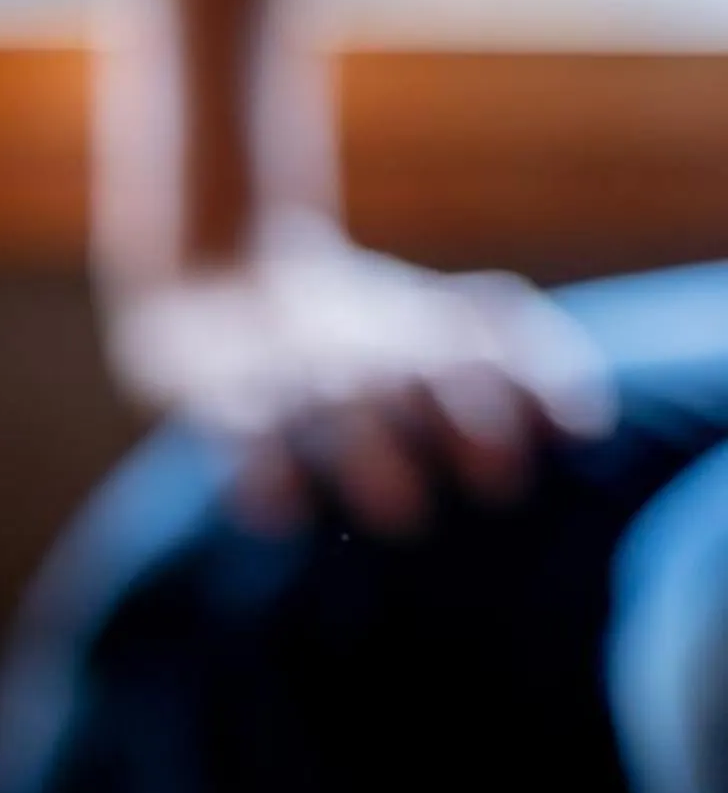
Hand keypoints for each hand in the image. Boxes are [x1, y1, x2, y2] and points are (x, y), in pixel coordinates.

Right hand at [106, 245, 614, 535]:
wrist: (207, 277)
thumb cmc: (348, 331)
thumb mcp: (423, 319)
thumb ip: (508, 354)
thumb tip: (584, 428)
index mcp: (420, 319)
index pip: (494, 335)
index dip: (539, 381)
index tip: (577, 437)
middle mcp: (361, 336)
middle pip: (423, 370)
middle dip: (467, 420)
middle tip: (501, 486)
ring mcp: (288, 363)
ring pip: (337, 399)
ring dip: (369, 452)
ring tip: (401, 515)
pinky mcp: (213, 391)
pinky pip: (235, 429)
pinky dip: (257, 468)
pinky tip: (277, 514)